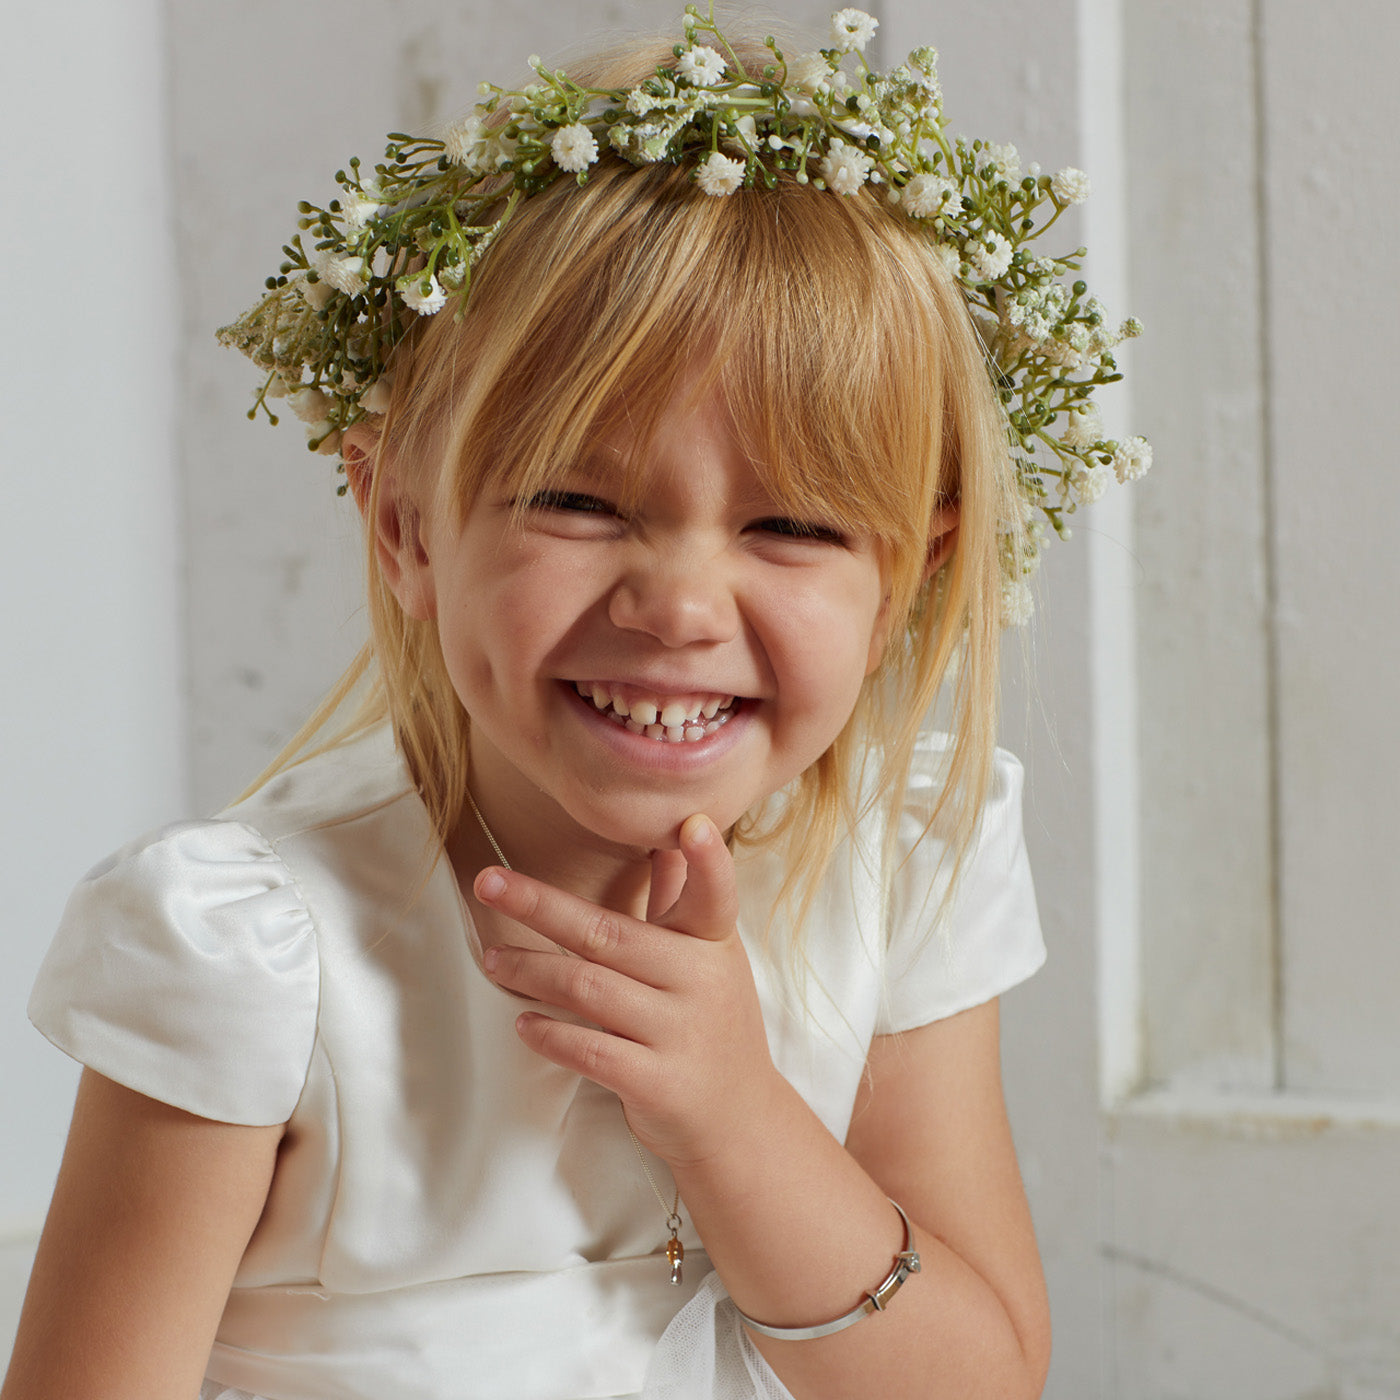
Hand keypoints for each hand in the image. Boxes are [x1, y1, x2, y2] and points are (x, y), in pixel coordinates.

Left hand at [473, 814, 782, 1167]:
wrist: (740, 1121)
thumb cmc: (713, 1025)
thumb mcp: (709, 960)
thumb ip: (681, 903)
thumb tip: (667, 839)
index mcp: (714, 944)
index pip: (714, 895)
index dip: (708, 862)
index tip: (692, 825)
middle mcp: (702, 982)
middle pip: (609, 934)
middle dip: (542, 905)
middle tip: (488, 881)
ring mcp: (681, 1033)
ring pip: (588, 989)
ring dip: (530, 971)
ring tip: (492, 958)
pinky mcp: (658, 1083)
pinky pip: (590, 1051)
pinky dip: (550, 1034)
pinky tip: (522, 1022)